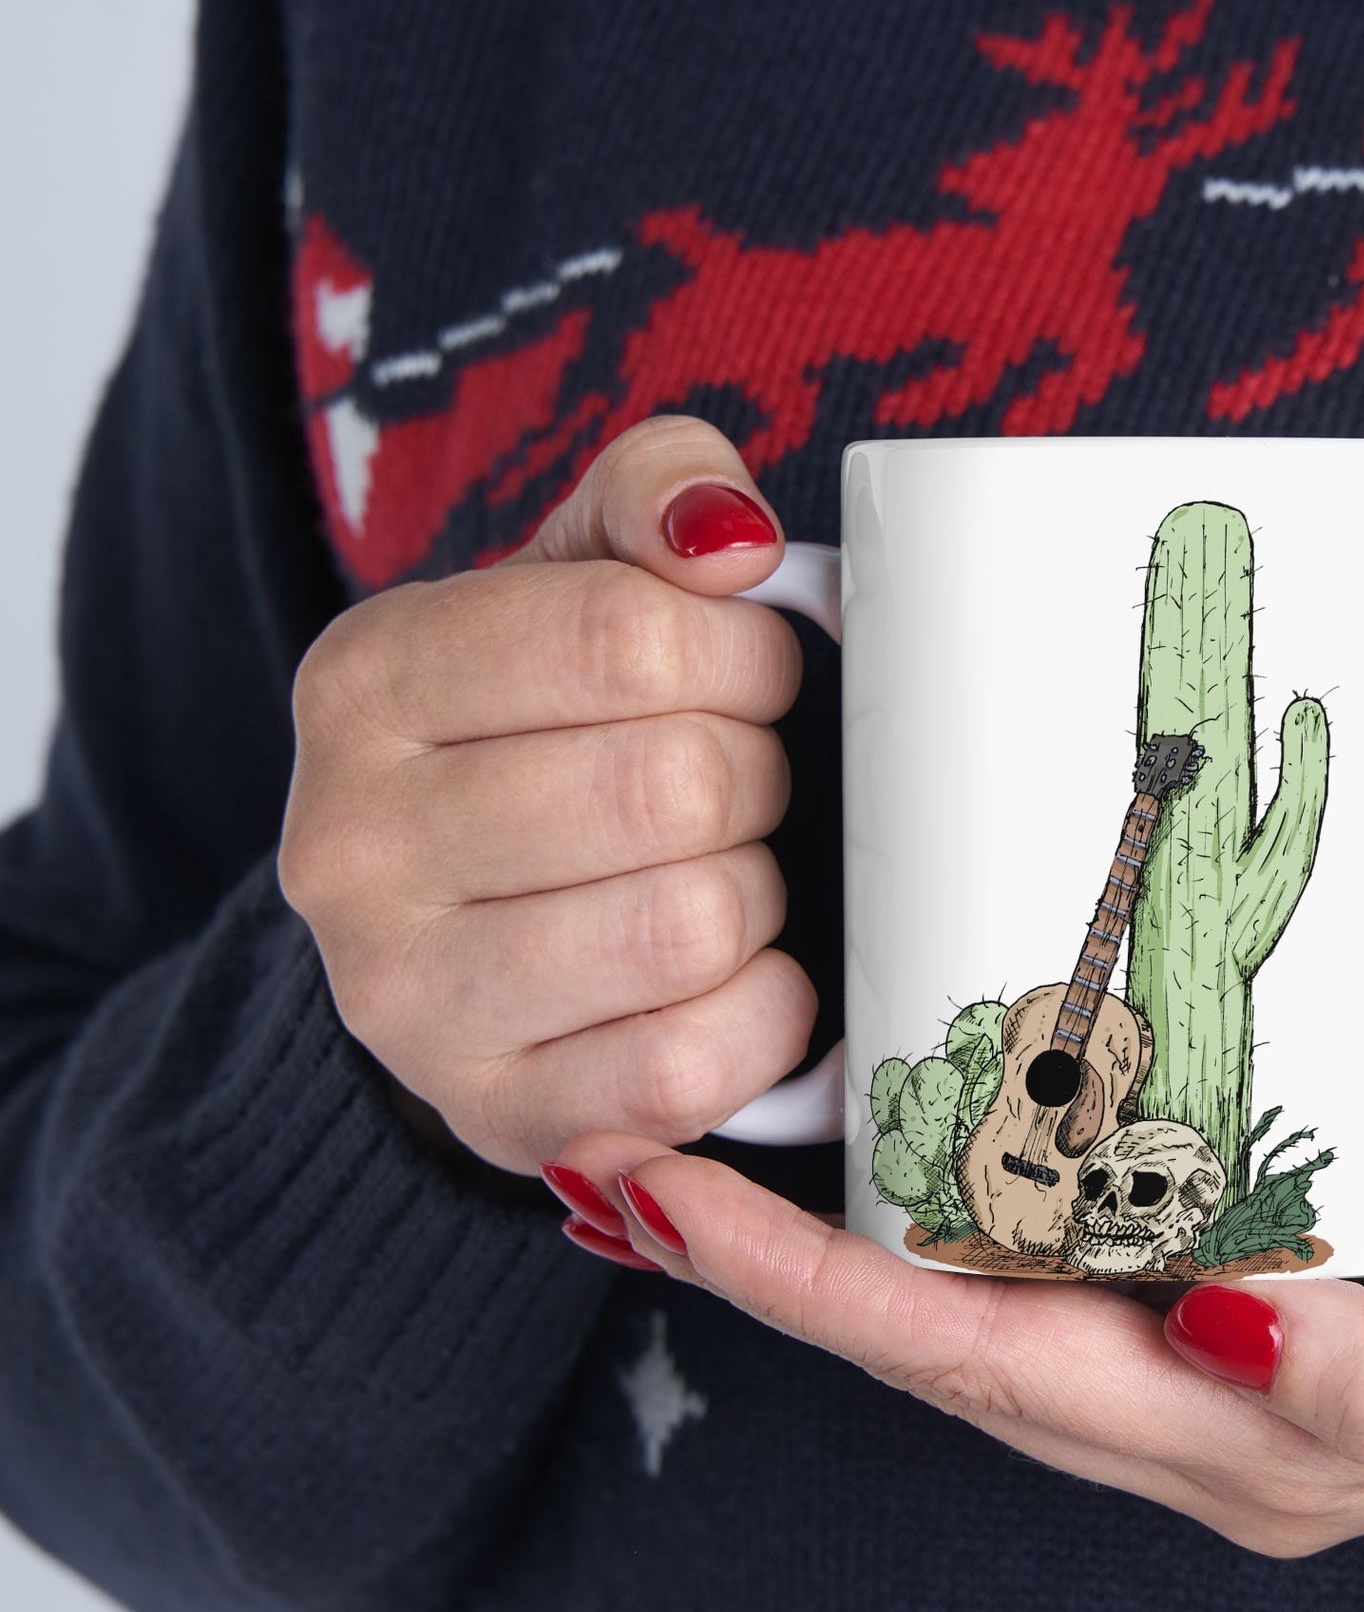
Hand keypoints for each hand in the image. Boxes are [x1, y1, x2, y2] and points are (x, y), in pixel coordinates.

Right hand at [279, 416, 814, 1173]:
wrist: (464, 933)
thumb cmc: (548, 737)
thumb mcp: (577, 579)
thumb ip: (655, 496)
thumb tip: (730, 539)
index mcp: (366, 681)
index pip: (628, 636)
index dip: (744, 655)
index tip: (751, 676)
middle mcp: (351, 846)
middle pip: (673, 786)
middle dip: (754, 777)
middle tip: (737, 786)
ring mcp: (409, 1001)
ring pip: (691, 925)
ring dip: (755, 895)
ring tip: (721, 876)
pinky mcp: (497, 1115)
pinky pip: (692, 1066)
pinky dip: (763, 1015)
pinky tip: (736, 979)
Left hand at [545, 1092, 1363, 1554]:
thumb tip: (1226, 1337)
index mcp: (1258, 1438)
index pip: (983, 1362)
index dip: (816, 1291)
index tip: (669, 1200)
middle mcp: (1208, 1400)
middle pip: (942, 1335)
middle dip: (775, 1262)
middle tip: (631, 1151)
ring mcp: (1222, 1337)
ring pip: (985, 1291)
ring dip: (840, 1231)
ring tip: (714, 1141)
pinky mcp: (1257, 1259)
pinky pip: (1064, 1241)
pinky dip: (954, 1193)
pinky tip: (903, 1130)